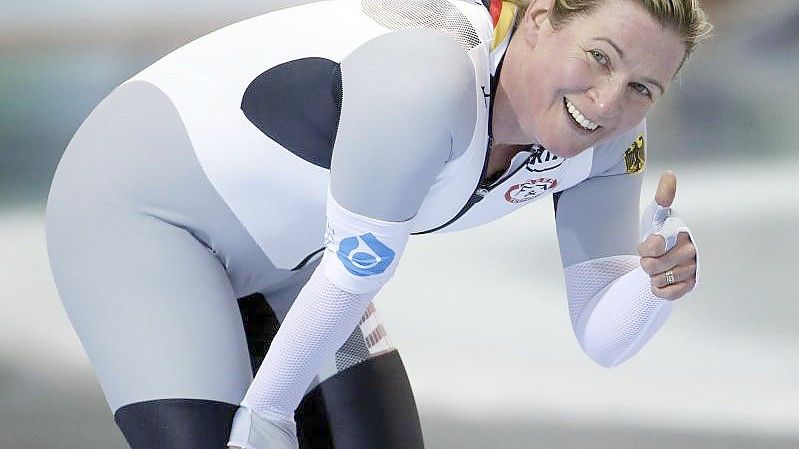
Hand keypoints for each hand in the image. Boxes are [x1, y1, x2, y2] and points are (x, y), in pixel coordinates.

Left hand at [637, 171, 697, 300]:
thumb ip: (663, 197)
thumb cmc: (661, 233)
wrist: (666, 256)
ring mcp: (691, 269)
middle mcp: (690, 251)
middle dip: (645, 263)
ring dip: (652, 276)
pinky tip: (663, 280)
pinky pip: (667, 293)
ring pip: (657, 280)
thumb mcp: (657, 215)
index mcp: (680, 233)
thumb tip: (670, 174)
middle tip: (651, 258)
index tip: (647, 245)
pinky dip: (660, 289)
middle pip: (650, 266)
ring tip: (659, 267)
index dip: (644, 248)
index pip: (652, 246)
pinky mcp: (690, 286)